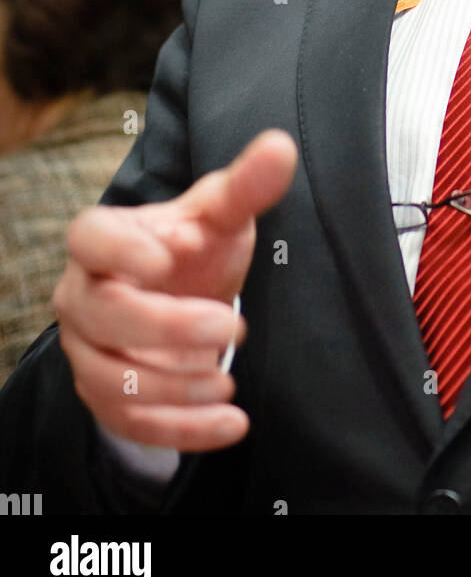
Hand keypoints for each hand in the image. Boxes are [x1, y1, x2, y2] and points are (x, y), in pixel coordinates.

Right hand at [52, 129, 296, 451]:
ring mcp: (88, 351)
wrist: (183, 298)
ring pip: (112, 378)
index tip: (171, 253)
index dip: (123, 248)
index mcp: (101, 239)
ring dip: (174, 386)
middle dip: (165, 326)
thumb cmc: (196, 247)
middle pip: (102, 314)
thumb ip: (247, 184)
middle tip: (229, 326)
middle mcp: (82, 295)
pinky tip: (232, 423)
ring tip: (228, 378)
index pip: (91, 237)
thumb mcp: (221, 214)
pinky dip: (183, 429)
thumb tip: (282, 146)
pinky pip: (132, 423)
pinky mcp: (107, 397)